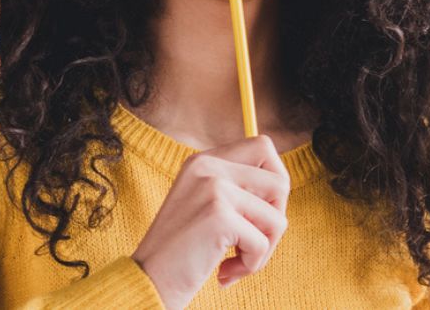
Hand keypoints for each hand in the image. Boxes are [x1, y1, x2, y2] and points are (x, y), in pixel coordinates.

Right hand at [131, 134, 290, 309]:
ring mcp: (213, 187)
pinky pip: (262, 243)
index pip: (263, 147)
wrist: (147, 281)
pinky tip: (224, 272)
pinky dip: (249, 266)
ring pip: (277, 217)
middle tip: (252, 240)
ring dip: (263, 249)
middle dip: (276, 216)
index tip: (257, 214)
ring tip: (234, 262)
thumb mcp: (204, 206)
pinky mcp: (218, 215)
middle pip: (280, 179)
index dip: (274, 182)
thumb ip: (236, 188)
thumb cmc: (181, 253)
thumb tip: (281, 183)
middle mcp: (208, 166)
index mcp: (204, 161)